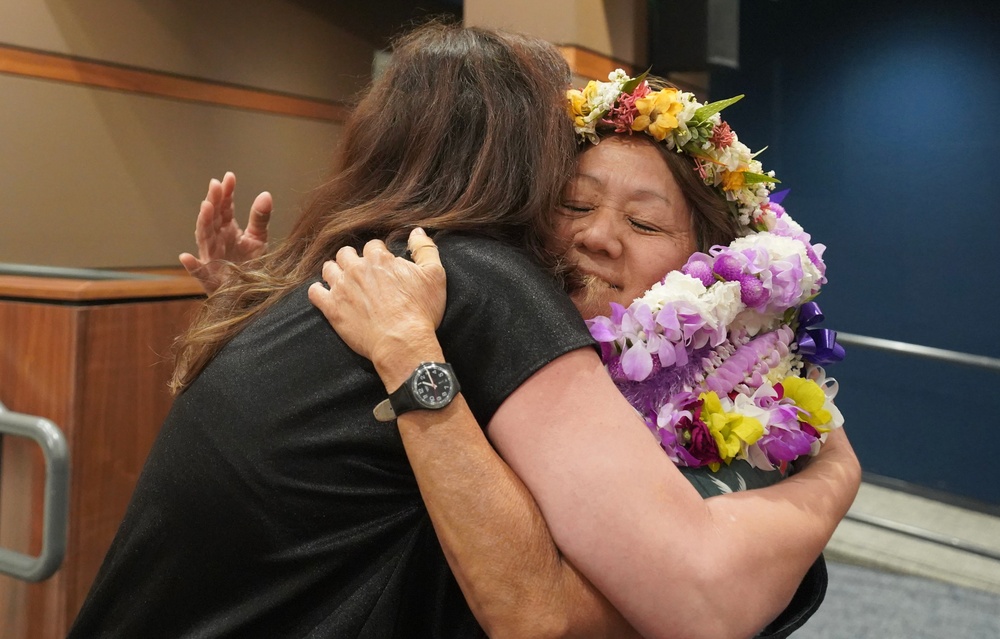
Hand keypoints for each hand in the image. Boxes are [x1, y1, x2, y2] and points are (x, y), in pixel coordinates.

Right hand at [179, 171, 271, 293]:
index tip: (229, 177)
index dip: (226, 193)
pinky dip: (192, 266)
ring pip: (204, 239)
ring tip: (205, 208)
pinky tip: (186, 257)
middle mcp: (216, 242)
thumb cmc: (251, 265)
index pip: (225, 208)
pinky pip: (200, 273)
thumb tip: (265, 194)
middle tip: (216, 185)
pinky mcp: (211, 280)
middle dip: (214, 202)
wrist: (251, 293)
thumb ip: (260, 217)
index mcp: (227, 230)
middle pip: (212, 219)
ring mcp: (212, 259)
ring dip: (204, 224)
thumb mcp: (259, 239)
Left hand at [308, 229, 446, 383]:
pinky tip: (325, 295)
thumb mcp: (434, 275)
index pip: (373, 246)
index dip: (378, 255)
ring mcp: (341, 288)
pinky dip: (318, 291)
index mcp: (379, 259)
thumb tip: (417, 232)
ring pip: (328, 269)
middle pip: (345, 253)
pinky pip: (314, 292)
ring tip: (343, 282)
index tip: (382, 267)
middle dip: (352, 259)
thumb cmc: (420, 310)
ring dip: (335, 272)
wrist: (402, 341)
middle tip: (360, 273)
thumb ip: (425, 249)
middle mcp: (357, 269)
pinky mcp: (332, 308)